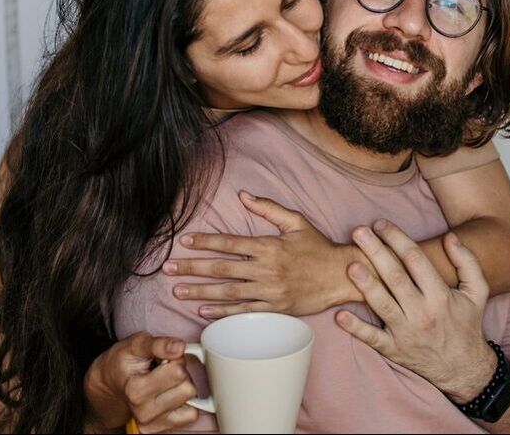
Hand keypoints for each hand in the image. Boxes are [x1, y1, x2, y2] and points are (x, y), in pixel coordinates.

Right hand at [84, 332, 199, 432]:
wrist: (110, 385)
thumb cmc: (123, 363)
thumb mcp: (136, 344)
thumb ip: (158, 344)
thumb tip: (179, 347)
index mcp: (136, 391)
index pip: (178, 372)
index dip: (175, 359)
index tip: (162, 358)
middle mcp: (144, 412)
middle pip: (188, 388)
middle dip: (180, 374)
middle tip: (163, 370)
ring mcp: (152, 424)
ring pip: (191, 401)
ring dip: (182, 388)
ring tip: (164, 383)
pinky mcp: (161, 429)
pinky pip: (191, 415)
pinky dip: (185, 404)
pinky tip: (169, 395)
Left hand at [164, 191, 355, 317]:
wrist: (340, 276)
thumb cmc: (318, 247)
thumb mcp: (296, 222)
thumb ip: (269, 208)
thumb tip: (244, 196)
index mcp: (269, 246)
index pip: (230, 243)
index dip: (205, 242)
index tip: (184, 242)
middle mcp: (266, 269)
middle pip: (222, 269)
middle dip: (192, 268)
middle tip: (169, 268)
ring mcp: (270, 291)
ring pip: (229, 292)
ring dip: (200, 292)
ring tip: (178, 291)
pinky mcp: (275, 309)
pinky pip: (244, 312)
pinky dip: (223, 313)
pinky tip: (204, 312)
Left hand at [334, 220, 496, 402]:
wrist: (464, 369)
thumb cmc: (467, 324)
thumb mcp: (477, 292)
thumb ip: (467, 262)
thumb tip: (450, 237)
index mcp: (441, 296)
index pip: (416, 260)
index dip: (397, 238)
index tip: (380, 224)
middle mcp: (423, 313)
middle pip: (395, 277)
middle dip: (376, 252)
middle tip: (358, 231)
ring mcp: (406, 333)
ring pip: (382, 305)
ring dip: (365, 285)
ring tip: (350, 265)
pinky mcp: (394, 350)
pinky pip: (372, 339)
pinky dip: (355, 328)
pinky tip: (339, 315)